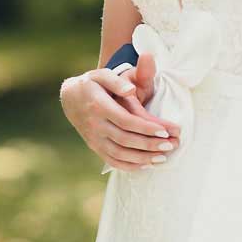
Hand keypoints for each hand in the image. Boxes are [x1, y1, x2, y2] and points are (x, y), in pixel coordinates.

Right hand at [59, 57, 180, 171]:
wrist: (70, 97)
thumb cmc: (92, 84)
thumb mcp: (102, 75)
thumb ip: (117, 81)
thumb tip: (131, 90)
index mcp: (99, 106)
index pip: (125, 121)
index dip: (146, 128)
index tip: (165, 130)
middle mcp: (95, 125)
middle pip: (125, 140)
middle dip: (149, 144)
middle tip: (171, 145)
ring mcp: (94, 139)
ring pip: (119, 154)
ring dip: (142, 158)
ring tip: (163, 158)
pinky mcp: (94, 147)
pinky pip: (112, 161)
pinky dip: (129, 166)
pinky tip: (146, 165)